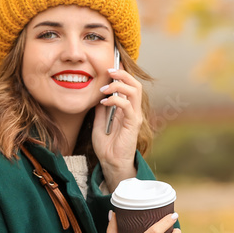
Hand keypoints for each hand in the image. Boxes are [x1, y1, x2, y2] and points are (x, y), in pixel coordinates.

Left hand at [92, 67, 141, 190]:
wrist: (110, 163)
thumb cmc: (106, 146)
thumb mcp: (98, 122)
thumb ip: (100, 109)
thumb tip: (97, 94)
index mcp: (127, 109)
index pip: (129, 86)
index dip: (121, 75)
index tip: (107, 69)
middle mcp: (133, 110)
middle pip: (135, 84)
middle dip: (122, 74)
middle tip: (109, 70)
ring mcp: (134, 116)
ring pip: (134, 91)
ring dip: (119, 84)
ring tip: (105, 87)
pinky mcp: (132, 124)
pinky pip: (127, 106)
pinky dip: (115, 100)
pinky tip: (103, 103)